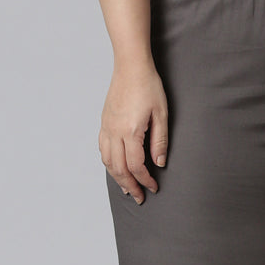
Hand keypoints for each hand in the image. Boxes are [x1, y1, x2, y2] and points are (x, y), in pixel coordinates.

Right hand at [100, 60, 168, 203]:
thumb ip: (160, 140)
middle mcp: (115, 132)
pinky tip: (114, 167)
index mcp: (131, 132)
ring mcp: (107, 127)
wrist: (130, 67)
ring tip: (126, 188)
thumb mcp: (162, 113)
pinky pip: (102, 149)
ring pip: (108, 161)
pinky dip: (108, 163)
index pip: (136, 166)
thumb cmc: (149, 87)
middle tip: (139, 197)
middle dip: (130, 185)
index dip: (145, 180)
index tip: (153, 187)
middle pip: (119, 168)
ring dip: (117, 177)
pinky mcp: (104, 122)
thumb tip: (160, 163)